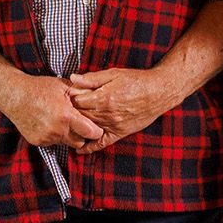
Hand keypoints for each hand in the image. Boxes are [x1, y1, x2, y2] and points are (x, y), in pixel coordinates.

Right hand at [0, 72, 105, 151]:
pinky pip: (53, 143)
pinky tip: (49, 123)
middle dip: (82, 135)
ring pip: (66, 143)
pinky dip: (55, 136)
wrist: (15, 96)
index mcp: (66, 116)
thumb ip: (81, 94)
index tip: (96, 127)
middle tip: (79, 124)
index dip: (96, 130)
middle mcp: (57, 130)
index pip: (91, 133)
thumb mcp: (63, 86)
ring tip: (61, 121)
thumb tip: (97, 96)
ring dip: (67, 135)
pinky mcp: (38, 142)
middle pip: (80, 142)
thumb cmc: (39, 88)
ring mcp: (47, 138)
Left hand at [67, 67, 184, 152]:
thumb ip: (92, 78)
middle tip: (64, 108)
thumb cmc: (136, 81)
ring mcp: (113, 125)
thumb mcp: (113, 74)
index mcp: (103, 98)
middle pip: (80, 116)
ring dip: (77, 126)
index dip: (69, 97)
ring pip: (87, 128)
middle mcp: (106, 114)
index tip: (66, 95)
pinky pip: (102, 143)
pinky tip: (79, 149)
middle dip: (71, 112)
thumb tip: (73, 78)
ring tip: (69, 122)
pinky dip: (89, 147)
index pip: (76, 101)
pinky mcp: (120, 133)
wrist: (158, 92)